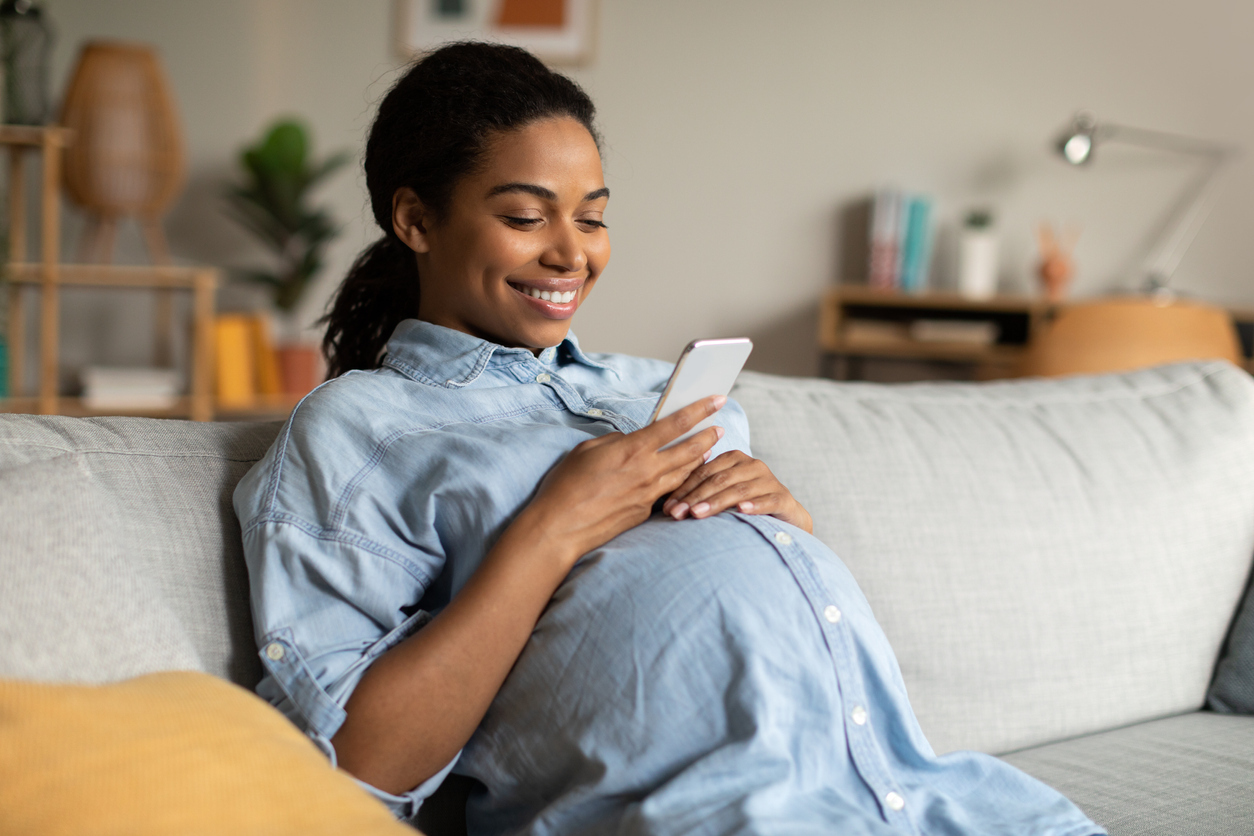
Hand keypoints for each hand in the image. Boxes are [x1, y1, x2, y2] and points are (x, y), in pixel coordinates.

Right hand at [520, 395, 727, 568]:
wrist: (560, 527)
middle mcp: (647, 471)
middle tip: (719, 428)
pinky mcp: (645, 512)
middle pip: (691, 450)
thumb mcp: (589, 450)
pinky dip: (679, 481)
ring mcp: (649, 494)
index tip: (717, 400)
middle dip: (709, 436)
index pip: (676, 424)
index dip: (700, 409)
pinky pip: (668, 492)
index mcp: (633, 449)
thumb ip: (617, 442)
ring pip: (685, 473)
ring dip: (699, 460)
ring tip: (706, 451)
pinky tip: (681, 477)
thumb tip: (632, 442)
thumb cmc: (567, 485)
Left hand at [662, 450, 812, 532]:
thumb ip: (701, 493)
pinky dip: (754, 505)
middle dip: (694, 498)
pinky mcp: (783, 497)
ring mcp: (769, 480)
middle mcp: (752, 465)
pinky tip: (741, 511)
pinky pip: (767, 500)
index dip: (683, 489)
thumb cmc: (745, 505)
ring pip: (738, 490)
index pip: (703, 472)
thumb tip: (666, 506)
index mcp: (733, 459)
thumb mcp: (721, 496)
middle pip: (718, 480)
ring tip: (698, 514)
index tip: (667, 507)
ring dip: (716, 502)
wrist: (785, 518)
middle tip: (676, 514)